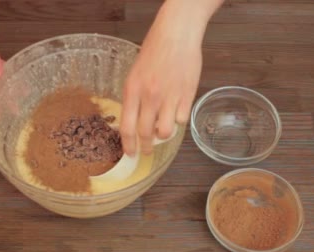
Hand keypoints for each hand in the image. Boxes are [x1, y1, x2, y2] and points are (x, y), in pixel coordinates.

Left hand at [120, 0, 222, 154]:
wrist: (176, 35)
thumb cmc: (154, 52)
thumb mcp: (134, 74)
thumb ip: (134, 98)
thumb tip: (134, 121)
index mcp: (132, 91)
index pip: (127, 127)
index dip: (128, 145)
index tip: (129, 153)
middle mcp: (150, 97)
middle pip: (145, 134)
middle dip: (146, 147)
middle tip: (147, 150)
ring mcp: (169, 97)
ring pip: (165, 132)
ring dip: (163, 136)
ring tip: (163, 131)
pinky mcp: (186, 96)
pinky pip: (181, 120)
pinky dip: (178, 121)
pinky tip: (176, 112)